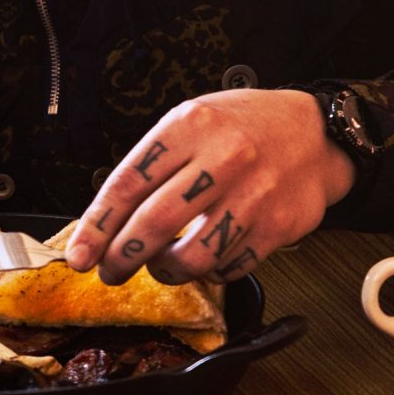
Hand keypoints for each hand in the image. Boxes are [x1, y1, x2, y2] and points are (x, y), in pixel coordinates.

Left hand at [64, 89, 354, 286]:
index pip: (129, 183)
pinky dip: (209, 272)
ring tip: (160, 265)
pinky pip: (229, 267)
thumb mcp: (193, 122)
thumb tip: (107, 220)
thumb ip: (154, 164)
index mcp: (190, 126)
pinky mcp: (277, 226)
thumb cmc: (243, 127)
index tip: (79, 255)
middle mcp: (223, 158)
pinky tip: (204, 258)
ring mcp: (253, 194)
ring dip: (166, 270)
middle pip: (154, 223)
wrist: (314, 132)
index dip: (97, 226)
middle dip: (122, 257)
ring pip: (192, 256)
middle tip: (109, 271)